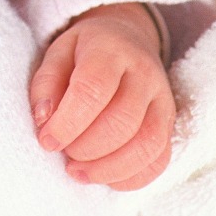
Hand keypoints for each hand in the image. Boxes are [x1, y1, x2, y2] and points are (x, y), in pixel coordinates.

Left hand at [29, 2, 175, 190]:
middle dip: (87, 148)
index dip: (68, 122)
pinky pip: (159, 159)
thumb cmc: (85, 51)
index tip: (47, 140)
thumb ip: (46, 84)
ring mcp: (162, 99)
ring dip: (108, 168)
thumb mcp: (57, 53)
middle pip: (122, 120)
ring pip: (146, 144)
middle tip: (64, 153)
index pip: (93, 89)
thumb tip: (45, 121)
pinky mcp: (170, 124)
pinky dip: (131, 177)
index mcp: (110, 49)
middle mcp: (143, 72)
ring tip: (79, 171)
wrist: (128, 38)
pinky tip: (105, 176)